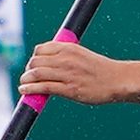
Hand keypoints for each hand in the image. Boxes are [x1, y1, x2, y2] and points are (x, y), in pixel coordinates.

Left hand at [19, 40, 135, 106]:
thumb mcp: (82, 55)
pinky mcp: (69, 88)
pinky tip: (25, 91)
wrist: (116, 80)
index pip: (41, 49)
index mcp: (68, 48)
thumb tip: (50, 62)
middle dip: (28, 69)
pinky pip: (44, 87)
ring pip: (37, 74)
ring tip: (23, 84)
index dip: (34, 58)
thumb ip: (66, 56)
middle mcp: (65, 59)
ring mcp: (67, 74)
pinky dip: (31, 89)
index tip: (32, 65)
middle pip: (36, 61)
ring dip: (26, 79)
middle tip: (27, 77)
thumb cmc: (100, 70)